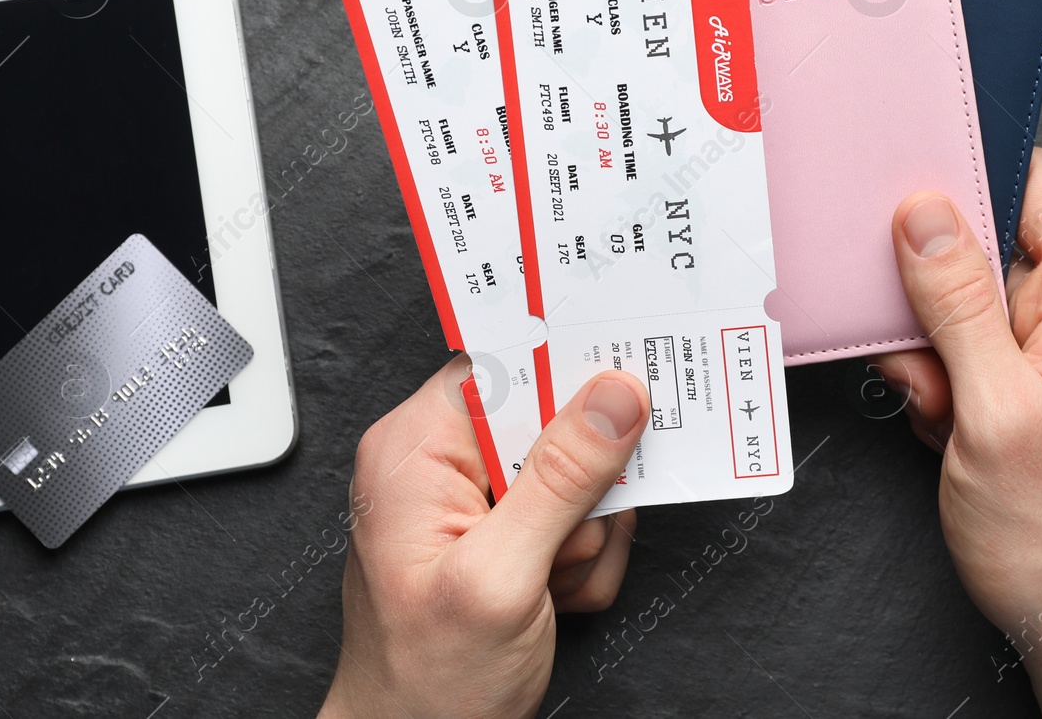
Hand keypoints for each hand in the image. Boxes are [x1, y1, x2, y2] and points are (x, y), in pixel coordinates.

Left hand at [318, 356, 648, 718]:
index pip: (507, 362)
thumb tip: (615, 396)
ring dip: (584, 540)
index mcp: (417, 448)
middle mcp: (441, 461)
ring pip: (579, 477)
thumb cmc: (427, 681)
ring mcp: (475, 497)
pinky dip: (581, 566)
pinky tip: (551, 600)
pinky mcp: (505, 530)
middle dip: (581, 493)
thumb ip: (562, 480)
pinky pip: (578, 519)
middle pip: (556, 421)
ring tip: (550, 588)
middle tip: (563, 546)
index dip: (569, 373)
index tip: (624, 390)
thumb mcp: (501, 576)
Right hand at [871, 148, 1041, 717]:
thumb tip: (926, 213)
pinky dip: (946, 383)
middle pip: (992, 248)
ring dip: (936, 349)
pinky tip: (946, 426)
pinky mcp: (1038, 393)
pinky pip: (975, 356)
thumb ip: (958, 305)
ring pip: (972, 308)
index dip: (975, 172)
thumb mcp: (994, 412)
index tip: (911, 184)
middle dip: (937, 292)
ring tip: (940, 406)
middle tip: (922, 349)